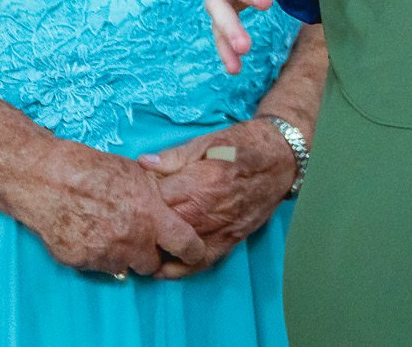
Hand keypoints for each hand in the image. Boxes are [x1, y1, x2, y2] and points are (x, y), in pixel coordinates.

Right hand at [3, 137, 207, 276]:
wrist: (46, 179)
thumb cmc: (92, 170)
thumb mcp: (137, 175)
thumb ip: (157, 198)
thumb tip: (170, 208)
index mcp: (150, 215)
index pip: (185, 244)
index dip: (192, 252)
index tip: (193, 254)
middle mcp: (130, 240)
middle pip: (151, 264)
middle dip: (149, 254)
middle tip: (140, 238)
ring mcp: (103, 254)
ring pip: (123, 267)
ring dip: (122, 255)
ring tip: (109, 230)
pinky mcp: (79, 262)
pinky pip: (97, 266)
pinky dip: (97, 255)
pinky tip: (88, 233)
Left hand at [138, 120, 297, 278]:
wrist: (282, 157)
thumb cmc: (242, 145)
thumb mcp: (206, 142)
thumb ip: (173, 157)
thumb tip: (142, 163)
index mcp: (198, 183)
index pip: (154, 201)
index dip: (138, 200)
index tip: (130, 199)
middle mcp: (207, 211)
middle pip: (163, 230)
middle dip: (144, 229)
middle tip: (129, 226)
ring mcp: (219, 229)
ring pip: (178, 250)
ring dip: (158, 251)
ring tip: (140, 250)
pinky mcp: (231, 240)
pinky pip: (202, 262)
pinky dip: (182, 268)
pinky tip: (167, 266)